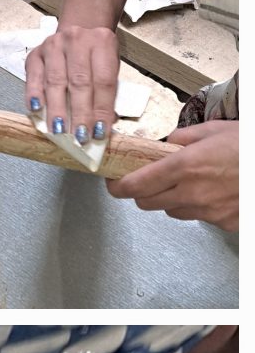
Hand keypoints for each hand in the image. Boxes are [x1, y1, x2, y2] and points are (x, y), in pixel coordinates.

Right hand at [25, 24, 119, 142]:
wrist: (77, 34)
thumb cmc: (92, 57)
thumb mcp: (108, 68)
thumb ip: (105, 95)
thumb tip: (102, 126)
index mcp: (102, 42)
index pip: (104, 81)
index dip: (102, 109)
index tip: (99, 132)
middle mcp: (77, 40)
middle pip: (79, 82)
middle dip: (80, 113)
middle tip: (79, 137)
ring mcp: (54, 46)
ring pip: (55, 82)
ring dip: (57, 110)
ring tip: (59, 131)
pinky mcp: (35, 55)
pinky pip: (33, 79)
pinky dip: (34, 95)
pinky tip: (37, 110)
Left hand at [105, 120, 238, 231]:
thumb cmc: (251, 146)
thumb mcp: (218, 129)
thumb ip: (184, 138)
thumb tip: (165, 145)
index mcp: (186, 166)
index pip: (134, 185)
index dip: (117, 186)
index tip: (112, 183)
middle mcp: (191, 192)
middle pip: (145, 203)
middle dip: (142, 192)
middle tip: (149, 179)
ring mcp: (206, 211)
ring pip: (170, 211)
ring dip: (171, 199)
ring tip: (191, 181)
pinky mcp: (221, 222)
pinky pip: (196, 217)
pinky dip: (197, 206)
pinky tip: (213, 191)